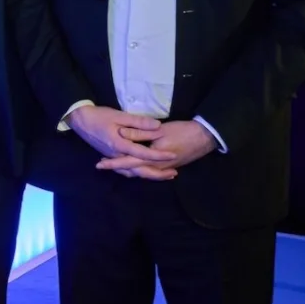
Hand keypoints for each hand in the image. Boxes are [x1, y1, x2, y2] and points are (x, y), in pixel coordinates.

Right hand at [67, 104, 174, 177]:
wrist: (79, 120)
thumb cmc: (99, 116)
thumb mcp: (119, 116)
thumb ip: (139, 122)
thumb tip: (158, 127)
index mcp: (120, 146)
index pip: (144, 153)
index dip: (159, 155)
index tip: (173, 155)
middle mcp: (117, 156)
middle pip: (140, 170)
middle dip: (157, 173)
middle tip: (174, 173)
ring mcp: (113, 158)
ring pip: (132, 172)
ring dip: (148, 174)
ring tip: (163, 174)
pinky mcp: (110, 157)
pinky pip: (125, 170)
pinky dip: (136, 172)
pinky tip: (143, 171)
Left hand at [97, 120, 216, 177]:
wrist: (205, 137)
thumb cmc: (182, 131)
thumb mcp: (159, 131)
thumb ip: (139, 133)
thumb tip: (120, 134)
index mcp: (152, 159)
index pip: (128, 162)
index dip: (113, 163)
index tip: (99, 164)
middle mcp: (157, 167)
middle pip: (134, 171)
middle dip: (119, 169)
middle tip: (103, 166)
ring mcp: (164, 169)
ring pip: (142, 173)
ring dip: (129, 170)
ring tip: (116, 166)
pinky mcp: (170, 166)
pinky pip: (151, 171)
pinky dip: (140, 169)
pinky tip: (136, 166)